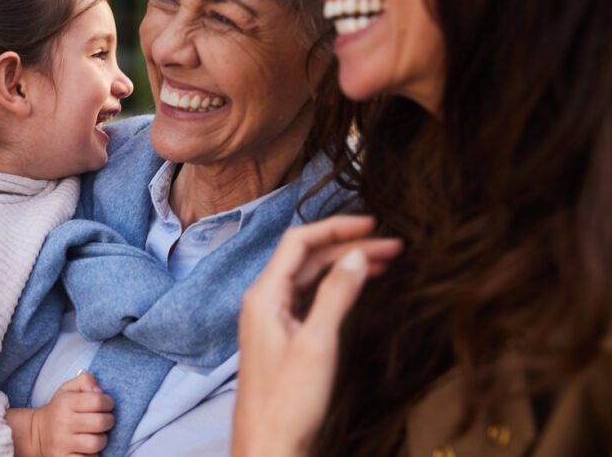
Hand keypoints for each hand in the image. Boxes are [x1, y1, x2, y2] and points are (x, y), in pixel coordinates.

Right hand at [9, 371, 114, 456]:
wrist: (37, 433)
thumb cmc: (59, 409)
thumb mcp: (68, 389)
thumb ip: (86, 381)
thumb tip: (101, 391)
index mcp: (65, 402)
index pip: (97, 401)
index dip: (108, 402)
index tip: (107, 405)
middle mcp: (63, 422)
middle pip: (100, 423)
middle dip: (109, 421)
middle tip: (106, 420)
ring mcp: (63, 443)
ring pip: (96, 443)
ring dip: (102, 439)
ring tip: (97, 434)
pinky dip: (93, 454)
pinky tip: (89, 448)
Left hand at [232, 215, 402, 456]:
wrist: (268, 446)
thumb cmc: (287, 402)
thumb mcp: (318, 343)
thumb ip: (337, 295)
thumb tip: (356, 255)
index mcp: (264, 294)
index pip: (299, 241)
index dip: (336, 227)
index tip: (373, 223)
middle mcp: (264, 301)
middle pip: (308, 258)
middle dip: (349, 247)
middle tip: (393, 245)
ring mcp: (272, 319)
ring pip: (311, 278)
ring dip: (345, 266)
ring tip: (386, 261)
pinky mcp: (283, 337)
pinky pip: (311, 299)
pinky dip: (337, 288)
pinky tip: (360, 286)